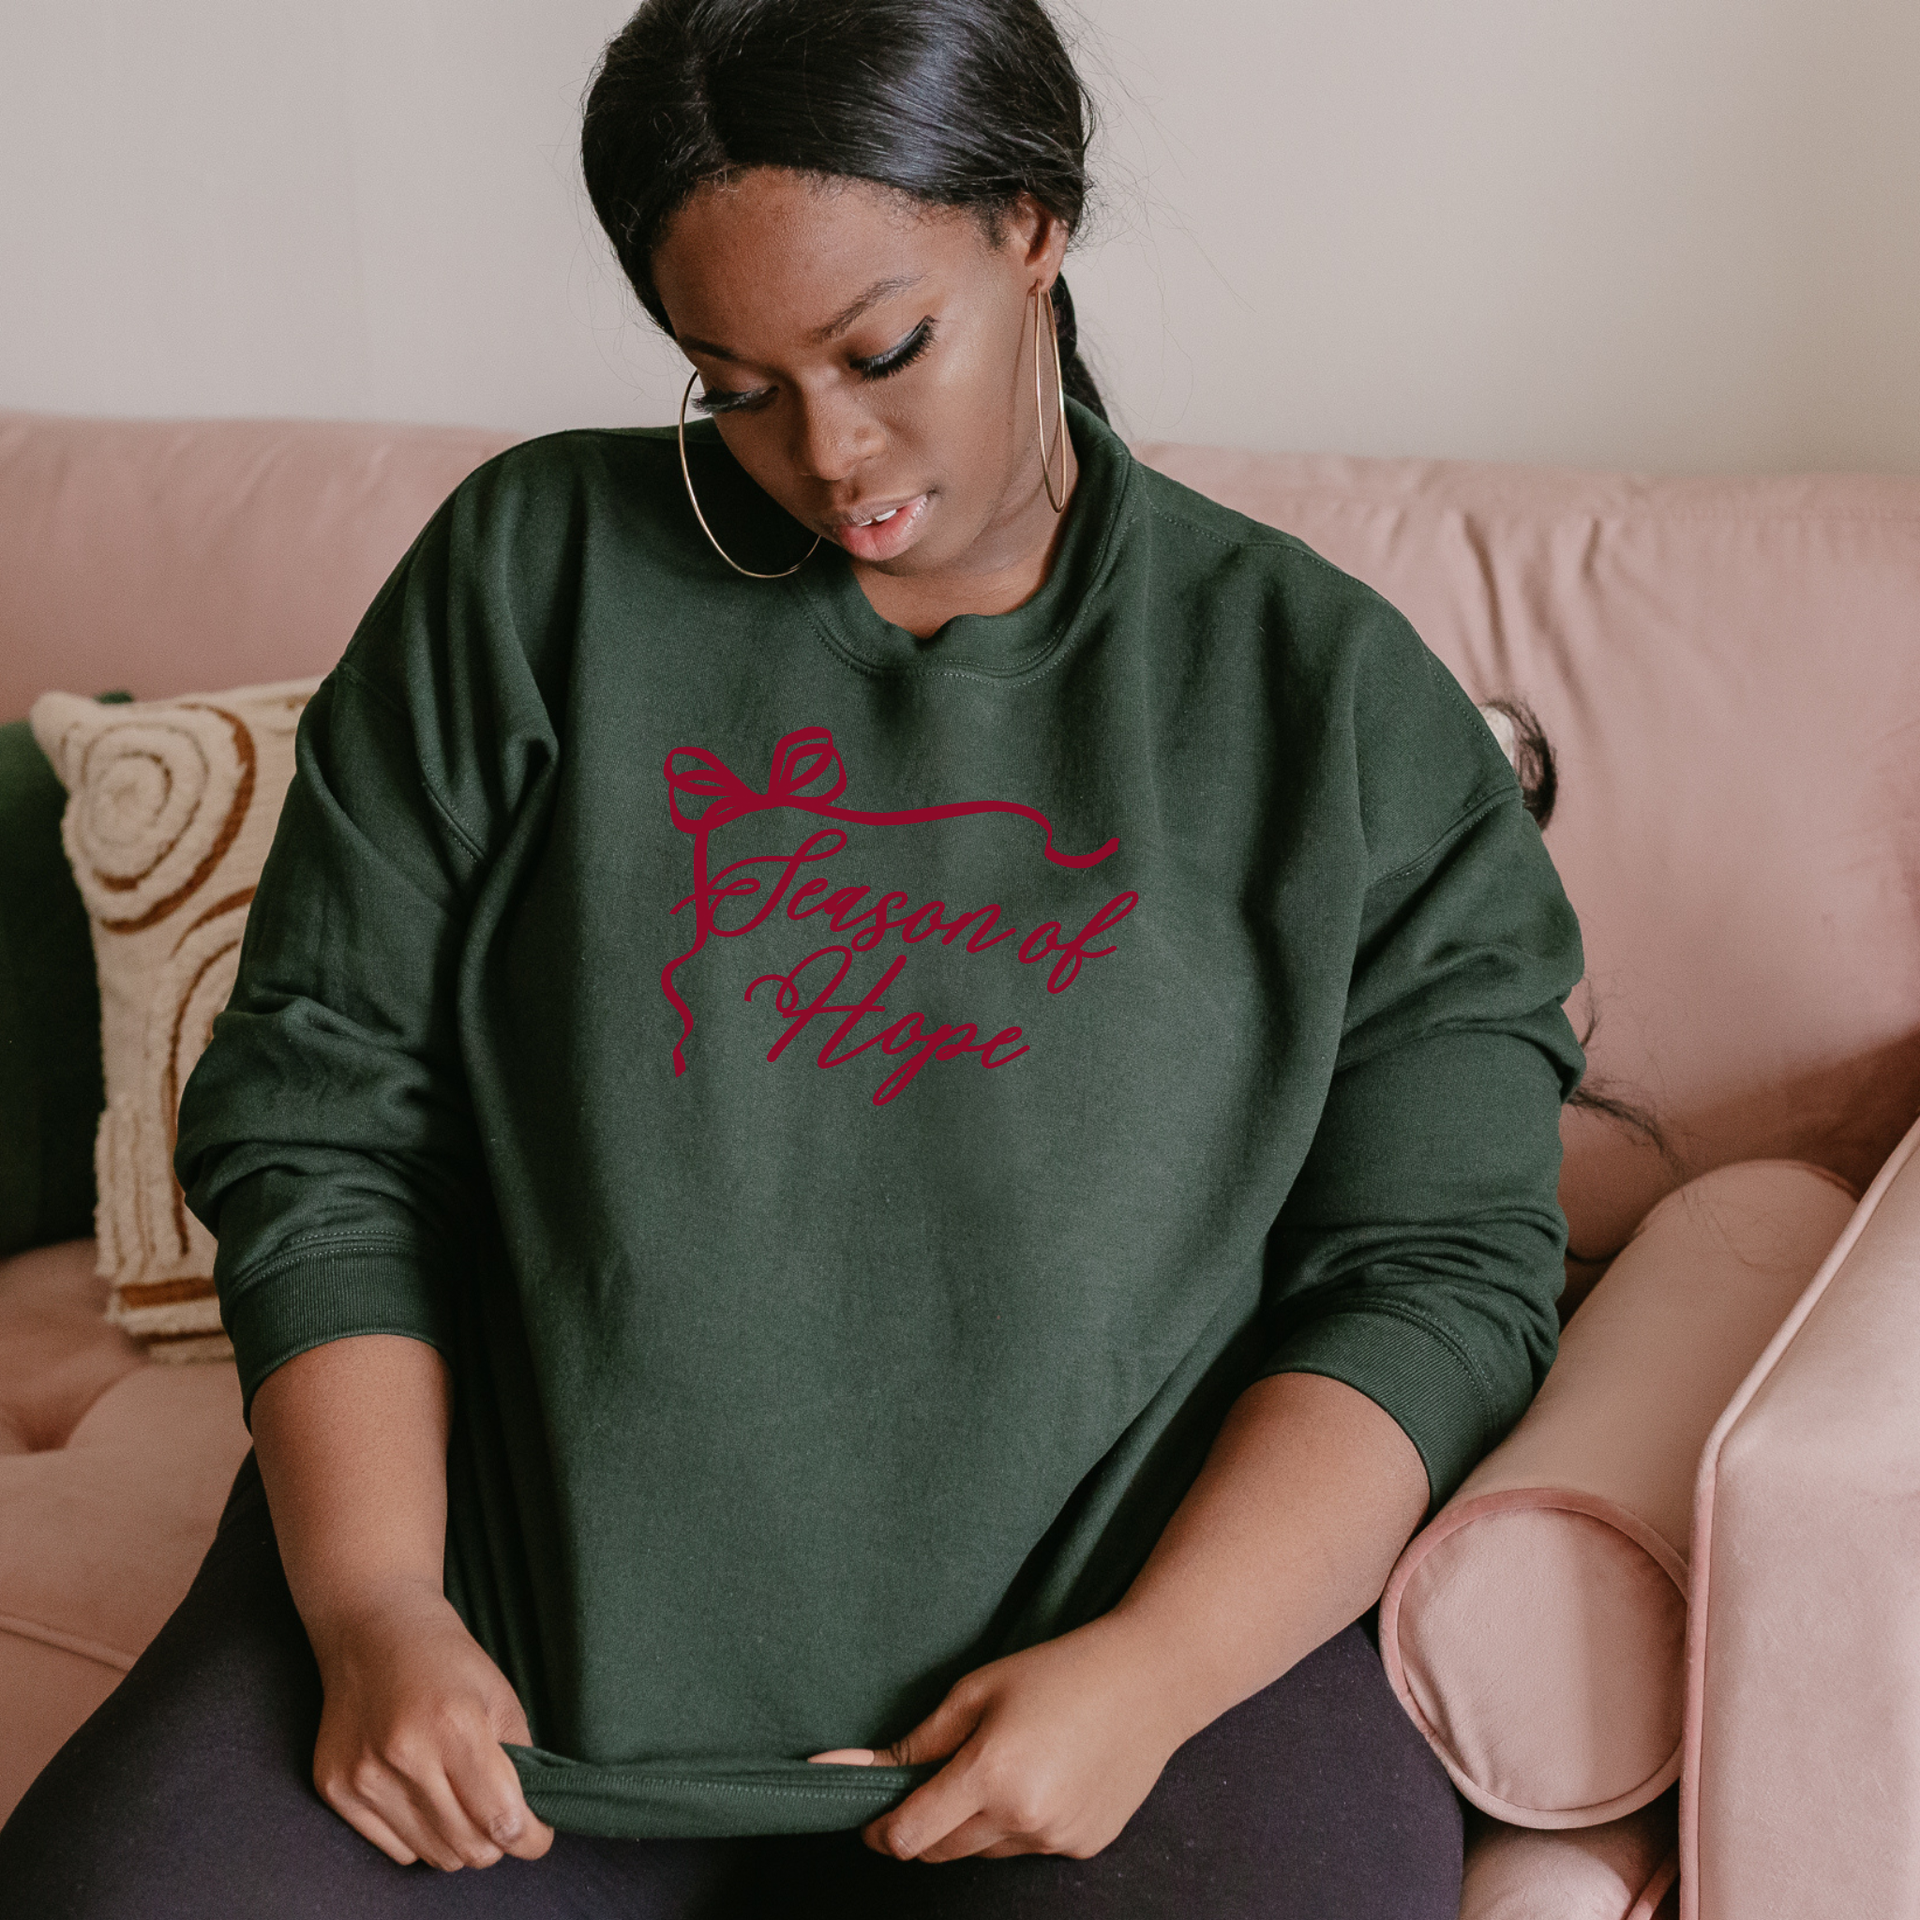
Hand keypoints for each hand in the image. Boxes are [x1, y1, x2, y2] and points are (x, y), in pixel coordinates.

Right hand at [307, 1579, 554, 1871]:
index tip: (538, 1834)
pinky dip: (420, 1836)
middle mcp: (405, 1756)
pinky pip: (396, 1848)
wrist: (374, 1631)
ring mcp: (364, 1777)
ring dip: (459, 1842)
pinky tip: (424, 1796)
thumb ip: (521, 1764)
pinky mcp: (336, 1790)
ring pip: (434, 1855)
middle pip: (468, 1848)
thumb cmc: (447, 1661)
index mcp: (456, 1725)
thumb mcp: (501, 1698)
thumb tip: (531, 1824)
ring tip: (464, 1803)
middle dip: (497, 1842)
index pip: (502, 1818)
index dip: (531, 1837)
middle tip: (503, 1818)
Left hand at [812, 1614, 1186, 1862]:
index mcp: (990, 1774)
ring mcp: (1056, 1838)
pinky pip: (1028, 1847)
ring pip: (984, 1852)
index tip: (870, 1817)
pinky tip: (1042, 1776)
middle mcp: (1023, 1817)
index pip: (910, 1836)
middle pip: (941, 1852)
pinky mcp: (1083, 1846)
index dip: (880, 1831)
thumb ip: (917, 1741)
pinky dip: (1018, 1824)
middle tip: (932, 1782)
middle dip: (922, 1827)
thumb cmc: (1060, 1670)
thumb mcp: (978, 1689)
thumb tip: (846, 1768)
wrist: (1150, 1680)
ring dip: (973, 1824)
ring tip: (1001, 1764)